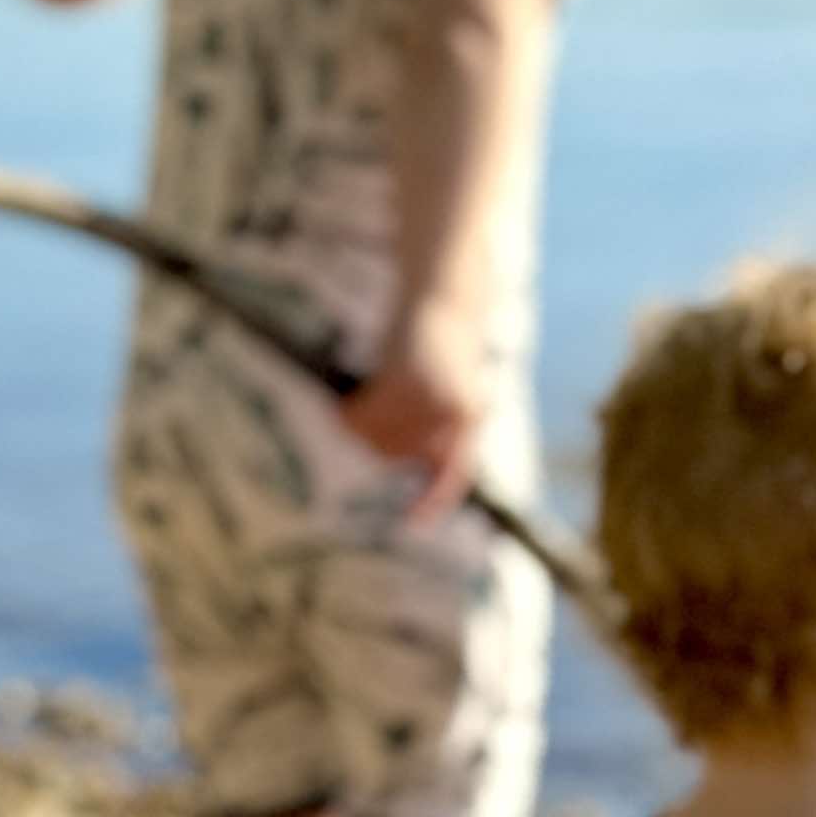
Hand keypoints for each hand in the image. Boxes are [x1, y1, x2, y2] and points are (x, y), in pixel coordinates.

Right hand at [345, 296, 493, 519]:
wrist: (446, 292)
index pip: (453, 471)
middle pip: (395, 455)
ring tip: (356, 401)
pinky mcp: (411, 380)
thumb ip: (426, 418)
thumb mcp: (440, 383)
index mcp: (470, 418)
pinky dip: (347, 413)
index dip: (434, 500)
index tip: (414, 524)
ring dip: (357, 423)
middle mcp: (458, 414)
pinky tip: (345, 401)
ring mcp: (435, 398)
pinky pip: (364, 416)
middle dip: (373, 439)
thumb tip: (386, 451)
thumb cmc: (436, 340)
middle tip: (361, 412)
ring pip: (375, 438)